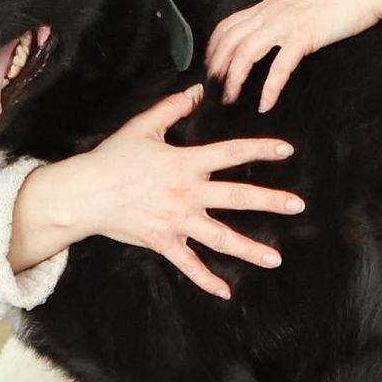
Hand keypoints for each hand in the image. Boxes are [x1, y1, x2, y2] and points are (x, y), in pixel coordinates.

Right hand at [21, 83, 303, 298]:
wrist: (82, 193)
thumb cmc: (111, 158)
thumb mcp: (142, 126)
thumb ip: (173, 108)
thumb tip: (197, 89)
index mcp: (185, 163)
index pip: (231, 153)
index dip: (260, 150)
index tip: (287, 150)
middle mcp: (187, 193)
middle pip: (236, 197)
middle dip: (270, 201)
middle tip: (298, 206)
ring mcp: (177, 220)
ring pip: (220, 237)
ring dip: (250, 249)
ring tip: (275, 258)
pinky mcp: (163, 242)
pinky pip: (189, 265)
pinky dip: (206, 280)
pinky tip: (226, 292)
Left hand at [205, 0, 381, 111]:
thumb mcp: (300, 6)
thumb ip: (282, 18)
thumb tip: (273, 38)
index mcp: (268, 6)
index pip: (227, 26)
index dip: (213, 49)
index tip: (211, 69)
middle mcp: (270, 13)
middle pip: (229, 42)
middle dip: (217, 69)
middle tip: (215, 91)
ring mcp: (286, 23)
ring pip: (246, 53)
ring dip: (235, 80)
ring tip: (231, 100)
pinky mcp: (304, 36)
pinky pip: (279, 66)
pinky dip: (270, 88)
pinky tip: (266, 104)